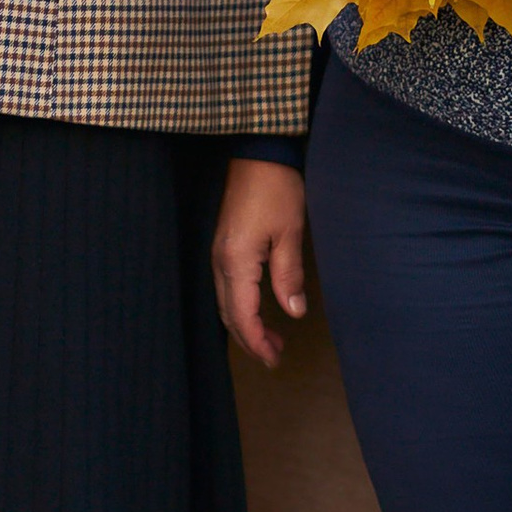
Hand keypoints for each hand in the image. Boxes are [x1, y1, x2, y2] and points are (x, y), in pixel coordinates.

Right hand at [212, 155, 308, 361]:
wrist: (257, 152)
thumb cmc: (276, 188)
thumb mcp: (290, 233)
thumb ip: (289, 276)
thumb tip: (293, 312)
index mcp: (236, 262)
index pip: (242, 316)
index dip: (257, 342)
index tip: (275, 359)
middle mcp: (220, 262)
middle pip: (229, 314)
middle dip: (251, 339)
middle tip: (275, 356)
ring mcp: (218, 254)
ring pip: (226, 302)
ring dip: (246, 324)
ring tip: (271, 339)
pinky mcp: (224, 245)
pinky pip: (227, 287)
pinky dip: (241, 306)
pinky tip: (257, 309)